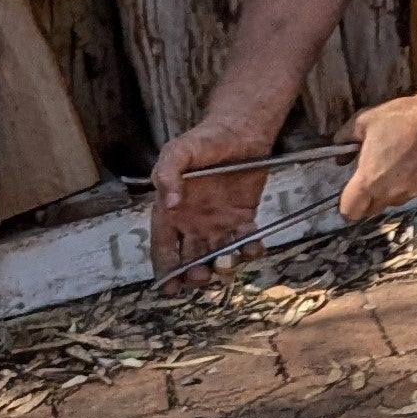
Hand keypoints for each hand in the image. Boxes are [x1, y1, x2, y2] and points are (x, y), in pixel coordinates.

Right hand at [152, 115, 279, 278]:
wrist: (240, 130)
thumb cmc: (203, 140)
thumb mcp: (177, 152)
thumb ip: (167, 175)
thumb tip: (170, 204)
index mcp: (170, 213)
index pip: (163, 248)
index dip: (164, 269)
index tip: (169, 287)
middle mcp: (193, 223)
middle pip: (190, 259)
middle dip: (194, 273)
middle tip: (200, 277)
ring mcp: (219, 222)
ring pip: (218, 254)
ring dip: (222, 266)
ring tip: (226, 265)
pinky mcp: (243, 217)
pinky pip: (246, 240)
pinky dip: (251, 249)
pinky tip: (253, 249)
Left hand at [340, 90, 416, 226]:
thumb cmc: (401, 118)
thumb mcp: (364, 120)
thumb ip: (345, 139)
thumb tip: (340, 155)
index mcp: (369, 179)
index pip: (351, 210)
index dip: (348, 205)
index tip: (351, 195)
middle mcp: (391, 192)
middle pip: (373, 209)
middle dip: (370, 198)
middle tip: (375, 176)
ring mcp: (414, 192)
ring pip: (397, 200)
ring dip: (394, 190)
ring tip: (402, 166)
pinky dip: (415, 182)